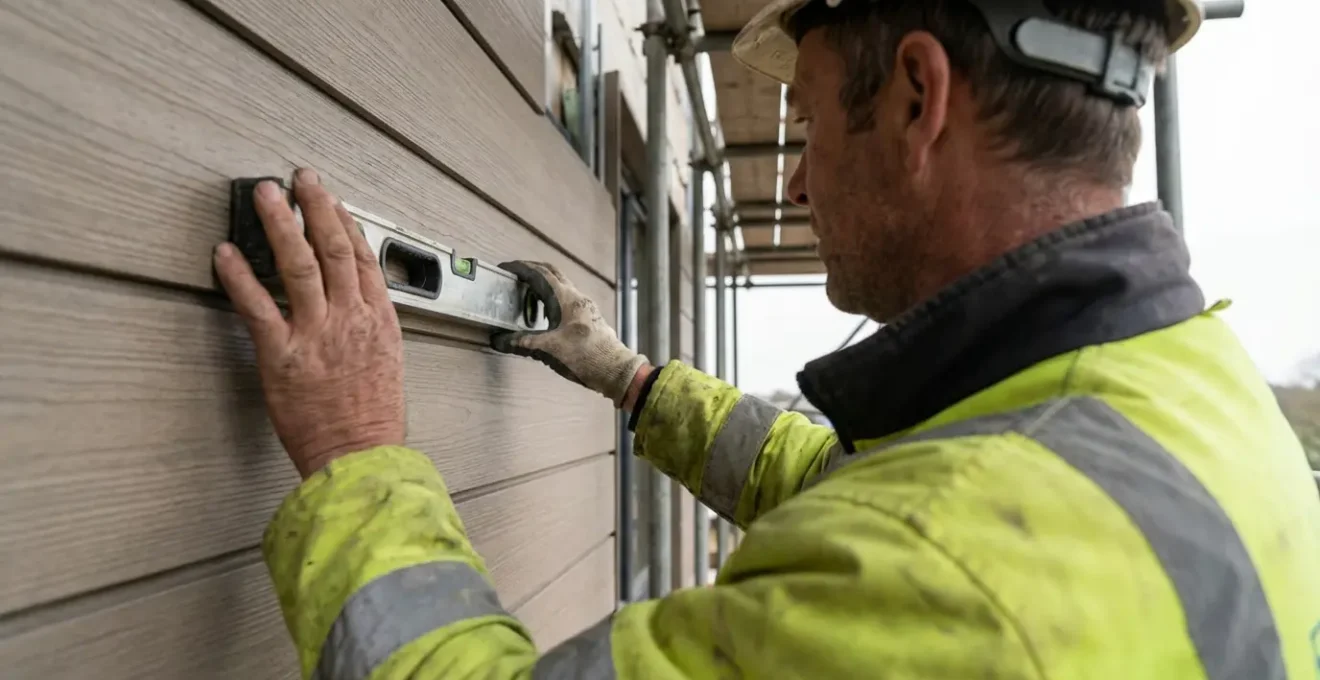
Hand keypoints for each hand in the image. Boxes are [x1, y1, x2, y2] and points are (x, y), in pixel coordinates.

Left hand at [214, 168, 405, 477]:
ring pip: (300, 264)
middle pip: (335, 248)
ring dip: (281, 223)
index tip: (333, 203)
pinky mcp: (283, 355)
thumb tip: (355, 312)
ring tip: (266, 194)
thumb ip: (371, 333)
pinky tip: (225, 253)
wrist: (361, 459)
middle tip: (301, 179)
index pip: (365, 259)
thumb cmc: (372, 425)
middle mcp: (350, 320)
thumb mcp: (388, 368)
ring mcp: (317, 334)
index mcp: (380, 323)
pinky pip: (257, 306)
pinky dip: (239, 276)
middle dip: (317, 207)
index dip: (347, 224)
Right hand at [491, 261, 648, 406]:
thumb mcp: (548, 349)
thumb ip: (522, 342)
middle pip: (553, 273)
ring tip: (526, 292)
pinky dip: (552, 296)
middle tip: (515, 274)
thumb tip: (497, 340)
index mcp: (567, 299)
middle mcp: (577, 297)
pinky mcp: (588, 316)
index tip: (505, 267)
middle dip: (532, 269)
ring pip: (562, 285)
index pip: (540, 274)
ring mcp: (585, 306)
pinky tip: (545, 312)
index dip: (521, 268)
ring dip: (544, 283)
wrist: (615, 370)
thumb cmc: (583, 357)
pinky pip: (567, 297)